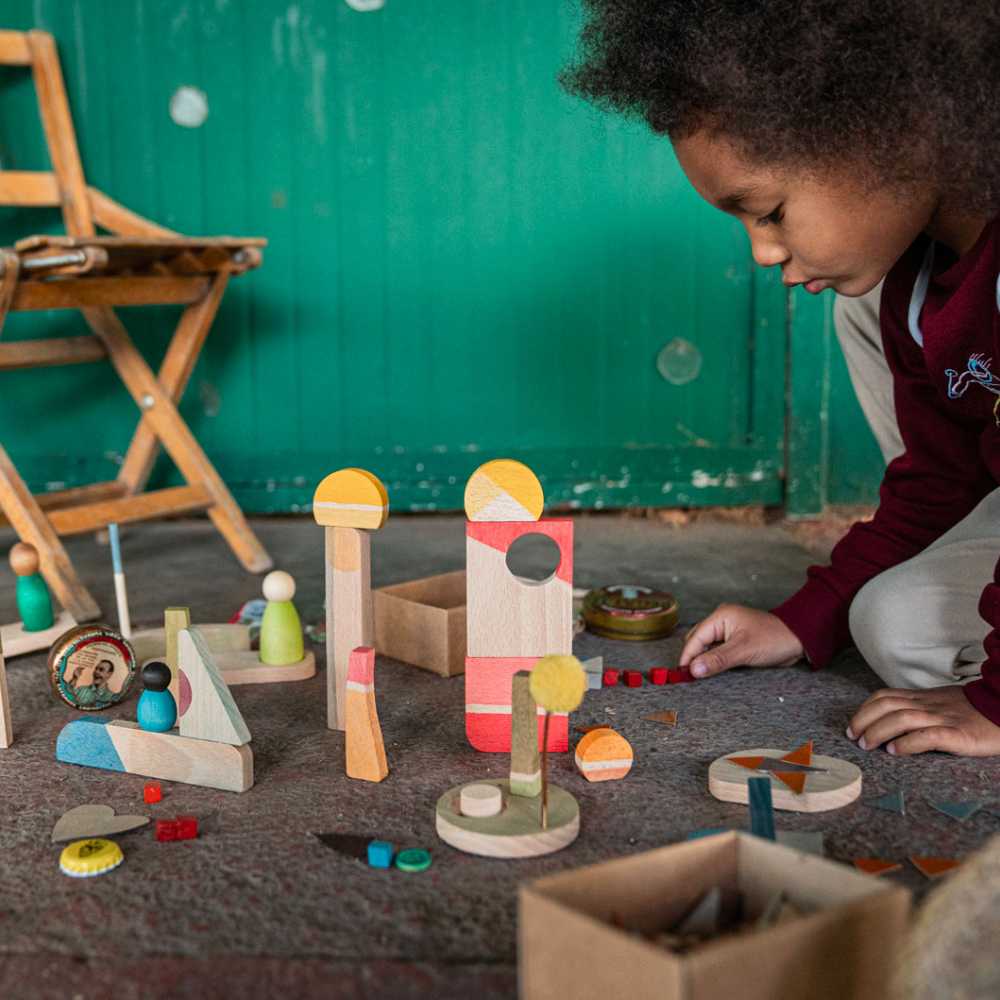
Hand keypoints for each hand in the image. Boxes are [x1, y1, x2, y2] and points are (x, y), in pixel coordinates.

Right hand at [678, 604, 803, 678]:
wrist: (798, 639)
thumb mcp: (743, 650)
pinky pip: (718, 650)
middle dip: (694, 657)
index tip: (683, 674)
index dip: (688, 656)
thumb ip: (717, 660)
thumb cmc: (773, 639)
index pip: (696, 638)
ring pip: (707, 646)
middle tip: (691, 676)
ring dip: (704, 659)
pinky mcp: (735, 640)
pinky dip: (714, 660)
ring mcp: (728, 630)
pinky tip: (713, 670)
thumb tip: (693, 670)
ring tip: (700, 675)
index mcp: (720, 616)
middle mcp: (721, 621)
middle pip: (698, 641)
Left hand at [848, 685, 999, 756]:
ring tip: (868, 745)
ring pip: (901, 718)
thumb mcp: (940, 702)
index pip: (884, 696)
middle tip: (855, 738)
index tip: (853, 726)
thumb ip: (917, 707)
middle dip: (864, 720)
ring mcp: (942, 718)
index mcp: (922, 698)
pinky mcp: (957, 734)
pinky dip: (907, 743)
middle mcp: (927, 705)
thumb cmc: (971, 710)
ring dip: (878, 731)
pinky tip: (895, 751)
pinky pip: (927, 735)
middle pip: (886, 705)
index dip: (864, 710)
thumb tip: (889, 720)